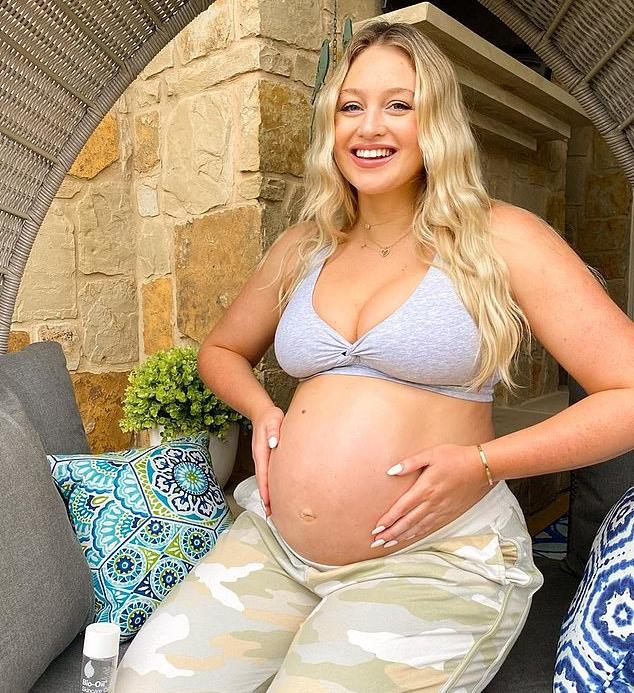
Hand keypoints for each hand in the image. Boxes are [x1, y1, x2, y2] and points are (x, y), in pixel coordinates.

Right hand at [251, 405, 284, 516]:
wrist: (262, 413)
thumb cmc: (270, 417)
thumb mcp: (273, 420)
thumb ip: (273, 431)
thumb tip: (274, 444)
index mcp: (261, 452)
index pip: (262, 474)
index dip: (265, 489)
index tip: (268, 502)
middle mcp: (259, 458)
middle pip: (262, 481)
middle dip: (266, 498)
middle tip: (271, 514)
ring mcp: (262, 459)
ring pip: (264, 480)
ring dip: (267, 494)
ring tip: (273, 510)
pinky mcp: (266, 459)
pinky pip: (267, 475)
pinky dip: (270, 486)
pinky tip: (275, 493)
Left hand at [370, 443, 491, 546]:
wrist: (479, 468)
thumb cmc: (454, 458)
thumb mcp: (430, 454)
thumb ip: (410, 463)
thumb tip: (391, 471)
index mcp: (425, 488)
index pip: (402, 508)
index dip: (389, 519)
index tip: (376, 528)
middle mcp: (432, 503)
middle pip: (407, 522)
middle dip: (391, 533)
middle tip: (377, 542)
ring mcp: (441, 510)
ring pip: (418, 528)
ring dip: (402, 536)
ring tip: (388, 543)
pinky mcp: (449, 513)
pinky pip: (430, 527)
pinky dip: (417, 534)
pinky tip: (409, 537)